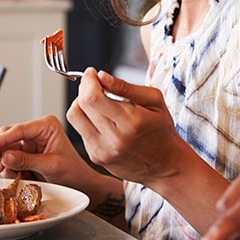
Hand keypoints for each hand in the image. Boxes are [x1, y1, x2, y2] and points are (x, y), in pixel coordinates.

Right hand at [0, 115, 95, 187]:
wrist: (80, 184)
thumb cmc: (73, 172)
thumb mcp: (51, 166)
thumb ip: (27, 161)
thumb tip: (5, 157)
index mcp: (46, 126)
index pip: (18, 130)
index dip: (3, 140)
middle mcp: (36, 131)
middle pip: (7, 137)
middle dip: (4, 154)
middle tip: (5, 169)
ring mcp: (29, 142)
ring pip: (5, 150)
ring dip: (7, 165)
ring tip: (20, 176)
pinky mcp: (25, 154)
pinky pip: (9, 160)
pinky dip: (11, 170)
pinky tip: (22, 176)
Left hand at [67, 68, 190, 186]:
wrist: (165, 166)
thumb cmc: (162, 131)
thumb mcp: (154, 101)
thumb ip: (126, 87)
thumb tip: (101, 76)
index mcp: (131, 123)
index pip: (93, 98)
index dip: (88, 81)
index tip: (92, 73)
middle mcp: (114, 140)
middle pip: (80, 106)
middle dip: (84, 88)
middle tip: (95, 84)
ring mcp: (102, 151)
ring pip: (74, 118)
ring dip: (82, 103)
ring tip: (97, 101)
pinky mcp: (96, 157)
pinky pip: (80, 131)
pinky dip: (87, 119)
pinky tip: (102, 118)